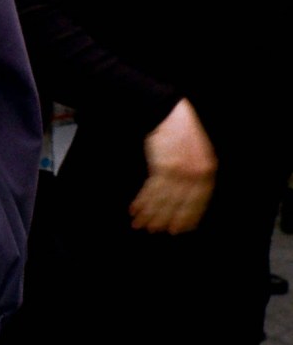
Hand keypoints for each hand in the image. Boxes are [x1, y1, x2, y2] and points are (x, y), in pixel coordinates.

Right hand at [130, 98, 215, 234]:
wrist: (168, 113)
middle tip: (154, 231)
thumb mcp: (199, 154)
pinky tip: (135, 209)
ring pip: (163, 200)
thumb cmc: (182, 132)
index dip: (187, 218)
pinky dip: (142, 202)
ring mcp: (180, 171)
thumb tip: (184, 199)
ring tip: (140, 224)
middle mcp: (196, 174)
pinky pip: (152, 191)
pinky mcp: (163, 167)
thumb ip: (196, 176)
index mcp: (207, 171)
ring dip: (149, 214)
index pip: (198, 203)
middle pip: (179, 205)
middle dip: (165, 219)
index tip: (178, 230)